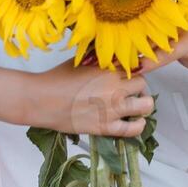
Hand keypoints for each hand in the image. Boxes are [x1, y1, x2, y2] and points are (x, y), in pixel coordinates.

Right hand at [31, 60, 156, 136]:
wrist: (42, 99)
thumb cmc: (58, 78)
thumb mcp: (82, 61)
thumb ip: (102, 60)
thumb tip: (115, 57)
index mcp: (109, 69)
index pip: (136, 66)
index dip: (134, 70)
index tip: (130, 75)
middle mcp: (115, 88)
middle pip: (143, 84)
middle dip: (138, 86)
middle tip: (130, 90)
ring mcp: (112, 109)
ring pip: (146, 106)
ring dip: (143, 105)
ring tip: (136, 106)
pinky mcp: (105, 127)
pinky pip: (133, 129)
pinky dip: (138, 126)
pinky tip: (136, 122)